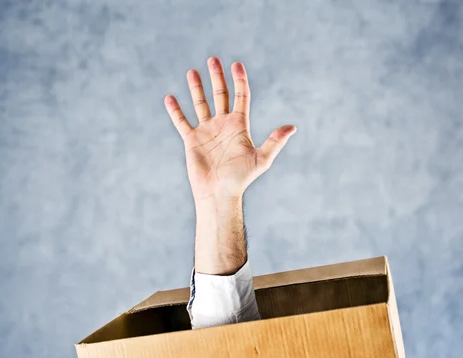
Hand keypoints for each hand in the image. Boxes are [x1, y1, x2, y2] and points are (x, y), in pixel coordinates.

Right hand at [164, 57, 296, 202]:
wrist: (219, 194)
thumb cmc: (241, 179)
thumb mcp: (261, 159)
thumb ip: (275, 141)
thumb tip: (292, 127)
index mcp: (239, 126)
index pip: (240, 97)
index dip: (239, 80)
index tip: (236, 64)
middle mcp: (223, 125)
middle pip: (220, 95)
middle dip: (217, 78)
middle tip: (213, 59)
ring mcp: (207, 132)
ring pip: (201, 104)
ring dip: (197, 88)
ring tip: (192, 71)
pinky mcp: (192, 140)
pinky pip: (182, 122)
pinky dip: (176, 110)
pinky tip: (170, 98)